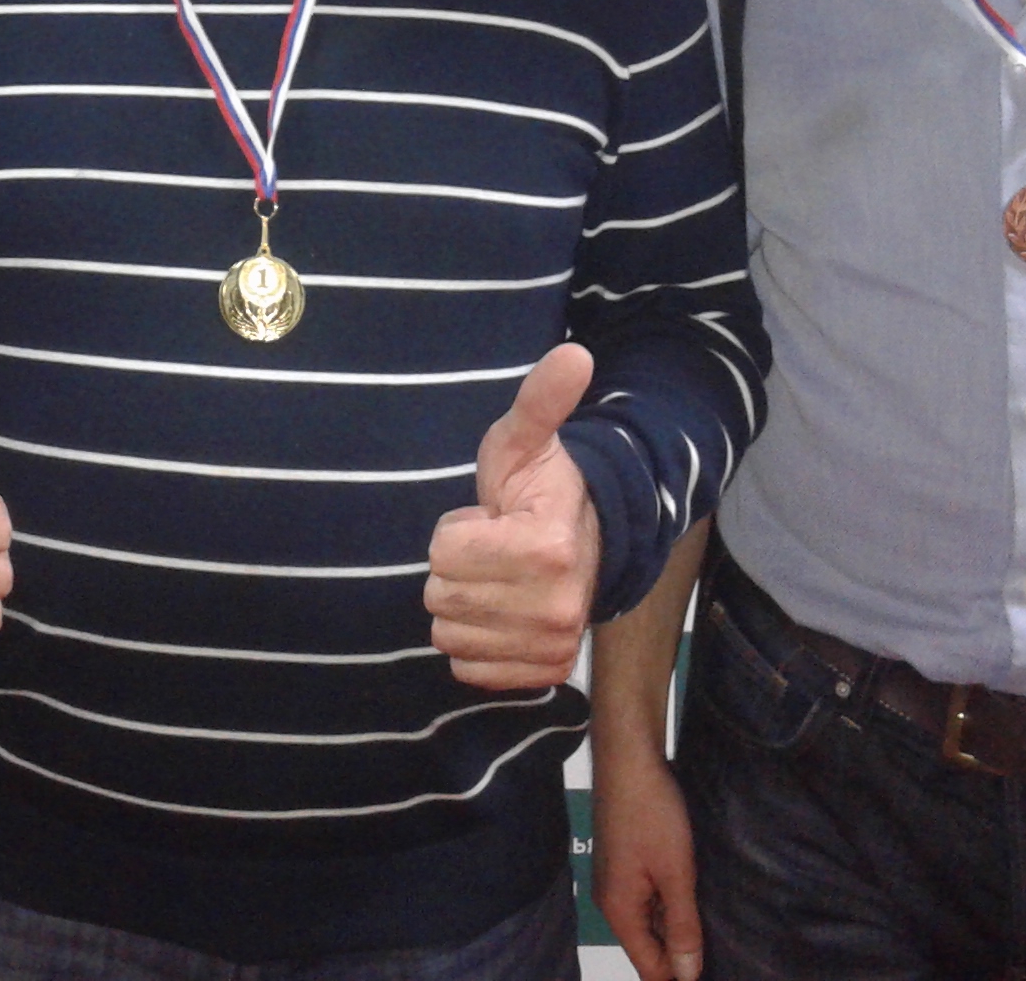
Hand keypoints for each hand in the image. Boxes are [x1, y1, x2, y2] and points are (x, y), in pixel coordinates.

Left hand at [426, 342, 599, 689]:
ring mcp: (552, 645)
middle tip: (493, 550)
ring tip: (498, 578)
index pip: (443, 552)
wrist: (584, 540)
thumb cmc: (539, 486)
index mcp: (547, 548)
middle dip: (456, 568)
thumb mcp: (526, 438)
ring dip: (463, 605)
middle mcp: (555, 607)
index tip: (492, 519)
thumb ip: (540, 399)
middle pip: (441, 596)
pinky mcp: (543, 673)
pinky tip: (501, 612)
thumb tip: (574, 353)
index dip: (457, 531)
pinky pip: (467, 666)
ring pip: (449, 634)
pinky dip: (474, 641)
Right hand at [593, 736, 704, 980]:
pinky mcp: (627, 862)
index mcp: (618, 911)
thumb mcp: (675, 872)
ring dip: (679, 928)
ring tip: (717, 933)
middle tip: (722, 954)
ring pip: (652, 922)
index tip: (711, 974)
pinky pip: (651, 899)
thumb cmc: (652, 813)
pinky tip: (698, 900)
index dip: (680, 977)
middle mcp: (612, 902)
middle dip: (681, 956)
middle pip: (649, 947)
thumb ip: (681, 926)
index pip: (650, 968)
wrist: (629, 757)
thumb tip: (687, 975)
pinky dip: (673, 904)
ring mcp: (618, 881)